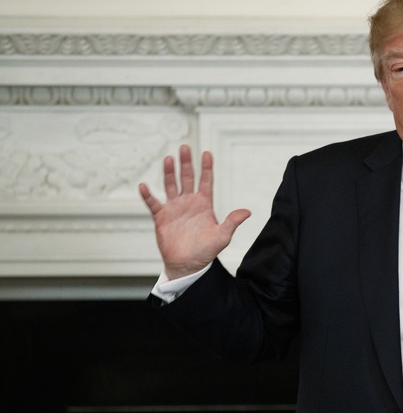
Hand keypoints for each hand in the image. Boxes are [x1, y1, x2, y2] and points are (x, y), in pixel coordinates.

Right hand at [139, 144, 250, 279]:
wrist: (188, 264)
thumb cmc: (206, 251)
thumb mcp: (222, 236)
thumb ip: (232, 222)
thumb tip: (247, 212)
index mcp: (204, 204)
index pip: (205, 181)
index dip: (206, 168)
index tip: (207, 153)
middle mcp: (188, 202)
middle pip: (187, 178)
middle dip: (186, 163)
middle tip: (184, 147)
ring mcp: (174, 208)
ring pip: (170, 185)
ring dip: (169, 173)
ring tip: (169, 159)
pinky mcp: (162, 217)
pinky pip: (153, 203)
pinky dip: (148, 195)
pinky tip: (144, 186)